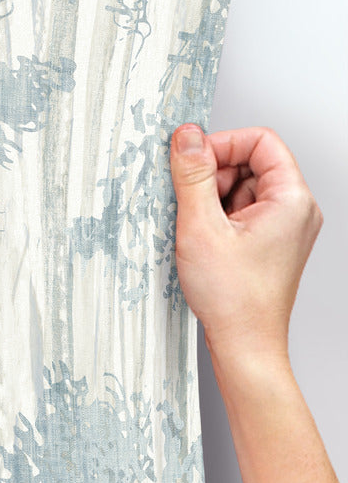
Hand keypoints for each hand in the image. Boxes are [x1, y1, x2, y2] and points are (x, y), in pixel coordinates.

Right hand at [169, 123, 322, 366]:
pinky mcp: (270, 245)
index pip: (260, 142)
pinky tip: (203, 243)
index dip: (222, 144)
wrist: (245, 344)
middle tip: (188, 203)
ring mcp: (284, 229)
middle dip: (214, 176)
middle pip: (251, 165)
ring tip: (197, 231)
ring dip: (212, 201)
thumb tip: (186, 137)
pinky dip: (217, 220)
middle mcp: (295, 210)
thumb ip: (193, 176)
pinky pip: (242, 215)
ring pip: (243, 190)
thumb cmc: (233, 298)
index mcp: (291, 199)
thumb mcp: (201, 228)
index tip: (190, 160)